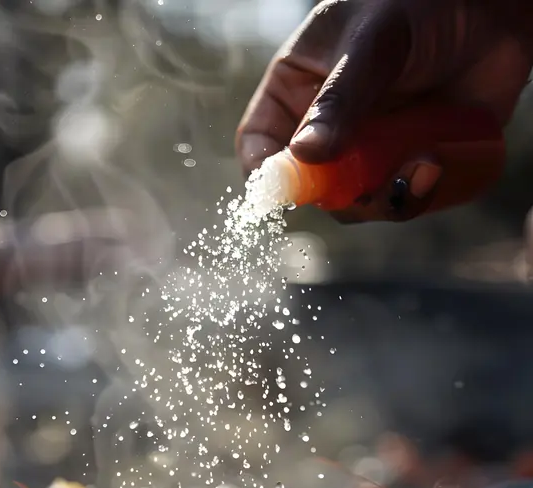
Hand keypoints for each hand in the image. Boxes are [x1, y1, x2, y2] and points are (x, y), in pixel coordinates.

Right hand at [237, 0, 532, 180]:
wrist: (492, 8)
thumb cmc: (417, 4)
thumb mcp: (372, 42)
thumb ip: (339, 98)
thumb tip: (304, 155)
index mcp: (297, 91)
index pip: (260, 147)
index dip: (268, 176)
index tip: (287, 190)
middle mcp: (327, 129)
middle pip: (311, 189)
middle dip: (340, 194)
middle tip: (370, 181)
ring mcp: (369, 150)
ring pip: (359, 203)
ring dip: (387, 197)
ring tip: (424, 162)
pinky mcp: (410, 164)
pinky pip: (403, 200)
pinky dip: (418, 193)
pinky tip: (437, 165)